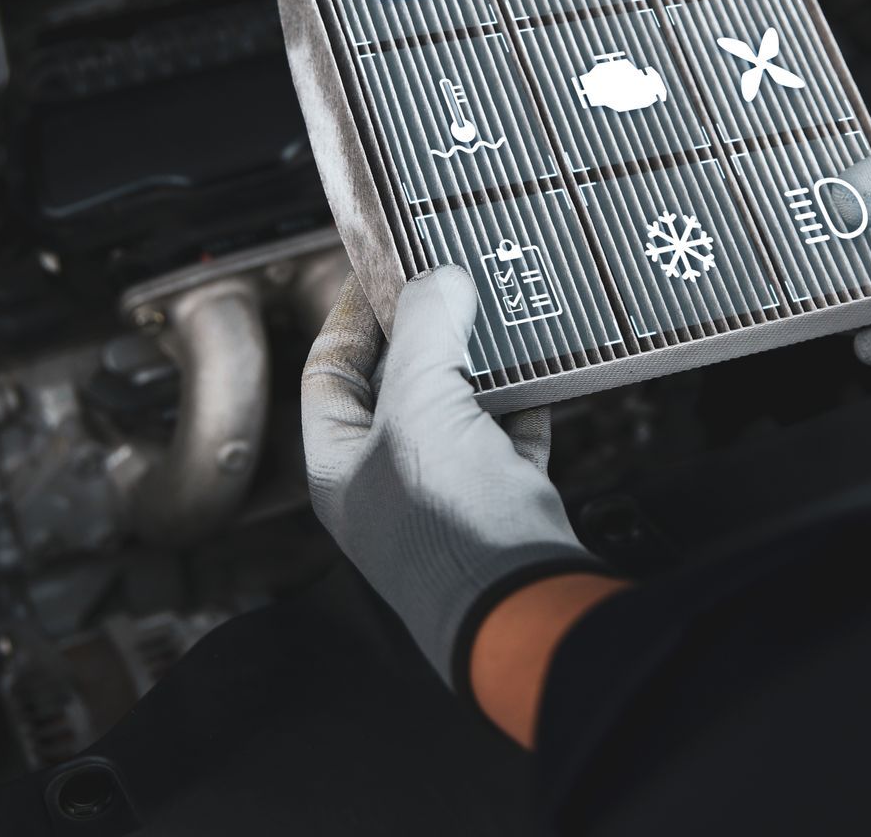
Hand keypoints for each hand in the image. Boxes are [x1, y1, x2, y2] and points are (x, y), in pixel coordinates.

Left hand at [301, 265, 596, 685]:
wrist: (520, 603)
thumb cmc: (447, 520)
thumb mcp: (421, 407)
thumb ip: (425, 332)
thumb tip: (439, 279)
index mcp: (339, 463)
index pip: (329, 371)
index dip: (353, 314)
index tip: (385, 267)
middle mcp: (386, 479)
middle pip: (397, 385)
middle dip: (425, 331)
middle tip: (452, 277)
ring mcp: (445, 494)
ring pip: (455, 407)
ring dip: (477, 360)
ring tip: (499, 308)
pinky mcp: (501, 502)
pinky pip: (507, 435)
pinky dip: (523, 400)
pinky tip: (541, 367)